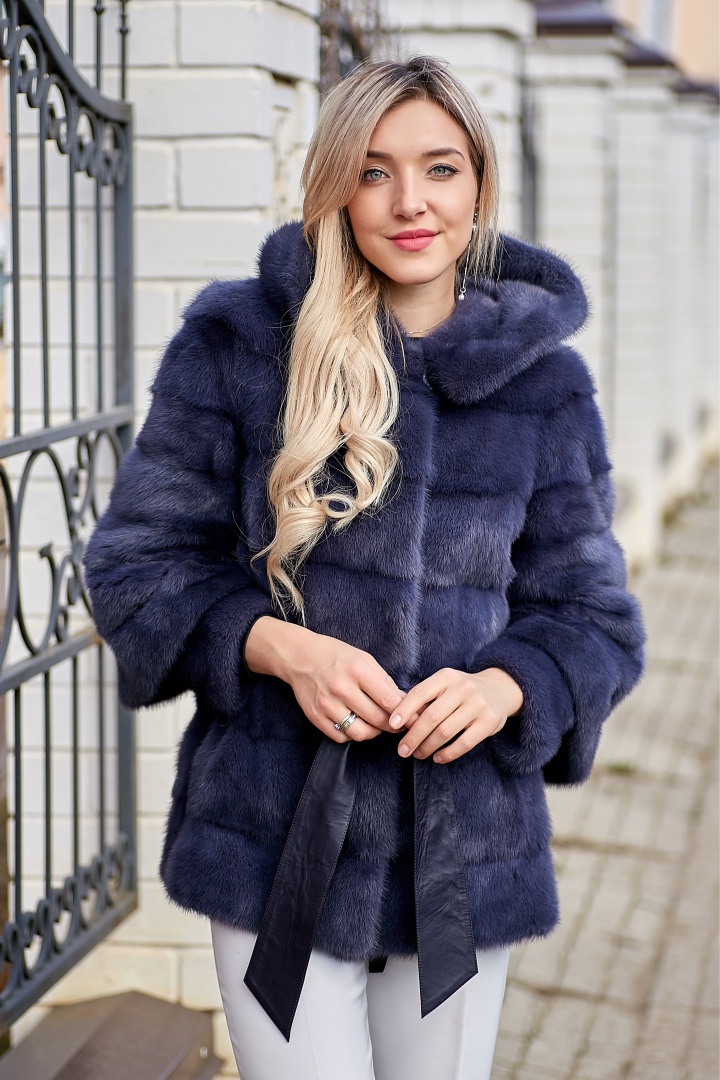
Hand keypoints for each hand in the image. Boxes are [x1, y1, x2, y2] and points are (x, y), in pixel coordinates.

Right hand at [244, 616, 407, 743]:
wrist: (299, 656)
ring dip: (374, 733)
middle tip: (400, 726)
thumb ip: (383, 680)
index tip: (416, 719)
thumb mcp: (363, 658)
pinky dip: (352, 735)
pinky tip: (356, 725)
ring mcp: (327, 704)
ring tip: (377, 726)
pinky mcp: (315, 716)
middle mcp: (341, 688)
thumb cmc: (335, 655)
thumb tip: (403, 701)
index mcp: (357, 670)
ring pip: (360, 733)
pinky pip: (341, 737)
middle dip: (394, 726)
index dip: (406, 713)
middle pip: (377, 719)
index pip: (388, 700)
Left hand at [387, 667, 523, 763]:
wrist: (499, 689)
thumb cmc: (461, 691)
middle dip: (413, 736)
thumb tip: (398, 720)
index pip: (420, 693)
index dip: (404, 710)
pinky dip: (447, 754)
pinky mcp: (489, 722)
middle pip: (431, 716)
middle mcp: (463, 688)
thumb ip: (425, 699)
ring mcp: (478, 705)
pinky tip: (437, 758)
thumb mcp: (444, 685)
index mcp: (447, 677)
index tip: (392, 725)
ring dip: (427, 747)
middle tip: (402, 750)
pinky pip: (464, 743)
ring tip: (418, 754)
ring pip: (445, 731)